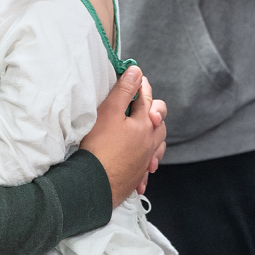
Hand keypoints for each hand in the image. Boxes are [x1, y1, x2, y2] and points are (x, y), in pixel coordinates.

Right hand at [79, 65, 167, 203]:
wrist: (96, 183)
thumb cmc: (100, 147)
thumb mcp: (109, 112)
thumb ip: (124, 91)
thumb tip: (136, 71)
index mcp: (144, 123)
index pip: (146, 98)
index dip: (140, 85)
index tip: (136, 78)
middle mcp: (150, 142)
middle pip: (159, 122)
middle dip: (154, 111)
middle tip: (146, 106)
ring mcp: (146, 160)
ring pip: (158, 145)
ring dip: (155, 137)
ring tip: (149, 133)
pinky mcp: (138, 175)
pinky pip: (148, 166)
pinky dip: (148, 162)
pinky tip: (144, 165)